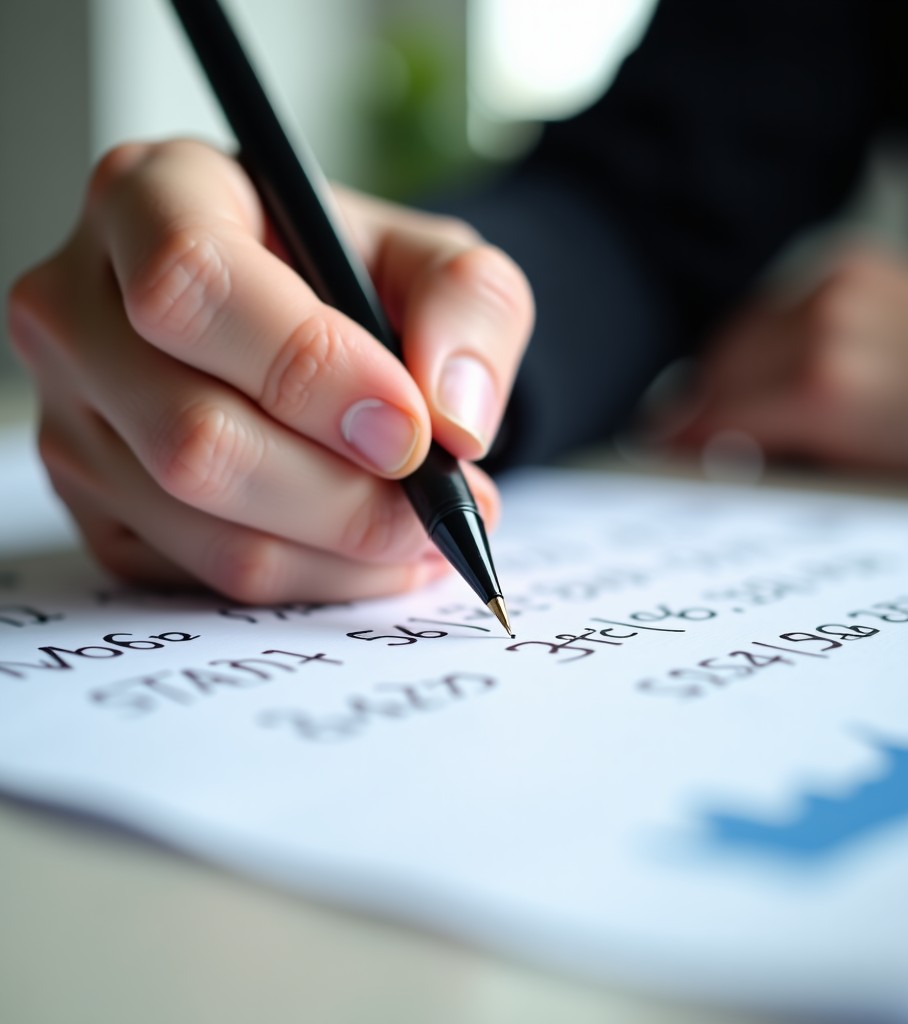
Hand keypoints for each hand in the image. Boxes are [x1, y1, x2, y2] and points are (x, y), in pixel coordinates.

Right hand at [7, 140, 532, 601]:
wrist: (310, 324)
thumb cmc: (355, 278)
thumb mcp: (434, 258)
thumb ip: (468, 308)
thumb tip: (453, 422)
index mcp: (150, 197)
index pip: (192, 284)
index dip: (310, 370)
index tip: (410, 429)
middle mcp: (79, 307)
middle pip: (193, 435)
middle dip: (344, 494)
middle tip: (438, 503)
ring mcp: (70, 417)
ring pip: (202, 524)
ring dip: (341, 549)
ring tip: (422, 528)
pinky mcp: (94, 503)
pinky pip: (203, 574)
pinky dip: (312, 578)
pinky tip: (366, 548)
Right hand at [656, 246, 907, 477]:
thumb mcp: (859, 464)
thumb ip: (785, 447)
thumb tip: (731, 444)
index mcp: (819, 393)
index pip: (722, 414)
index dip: (684, 434)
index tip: (664, 444)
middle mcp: (817, 333)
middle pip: (719, 365)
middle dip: (694, 397)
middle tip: (677, 419)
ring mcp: (832, 292)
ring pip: (741, 326)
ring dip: (720, 360)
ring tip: (715, 387)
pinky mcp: (848, 264)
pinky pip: (777, 298)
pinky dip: (761, 327)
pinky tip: (761, 348)